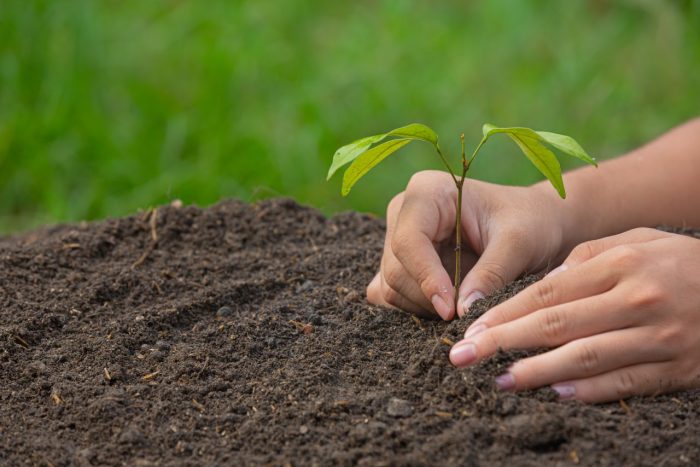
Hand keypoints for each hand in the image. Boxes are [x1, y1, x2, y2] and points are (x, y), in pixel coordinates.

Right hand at [366, 170, 568, 319]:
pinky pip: (392, 294)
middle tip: (468, 311)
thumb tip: (463, 310)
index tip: (451, 309)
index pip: (408, 241)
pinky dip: (417, 308)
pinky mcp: (400, 262)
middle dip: (429, 297)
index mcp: (427, 192)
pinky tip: (448, 306)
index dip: (426, 278)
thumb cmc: (529, 221)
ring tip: (465, 304)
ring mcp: (398, 237)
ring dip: (425, 306)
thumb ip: (491, 274)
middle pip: (396, 268)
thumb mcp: (519, 243)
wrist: (535, 223)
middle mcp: (404, 212)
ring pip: (392, 286)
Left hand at [450, 227, 699, 402]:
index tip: (472, 328)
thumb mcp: (637, 241)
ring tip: (499, 380)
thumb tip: (542, 282)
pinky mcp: (676, 369)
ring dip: (535, 372)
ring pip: (584, 358)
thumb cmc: (679, 261)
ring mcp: (658, 337)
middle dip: (503, 342)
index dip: (505, 312)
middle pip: (556, 324)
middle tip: (463, 357)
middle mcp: (636, 299)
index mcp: (621, 264)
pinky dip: (587, 392)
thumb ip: (587, 256)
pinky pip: (623, 383)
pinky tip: (553, 394)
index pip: (547, 291)